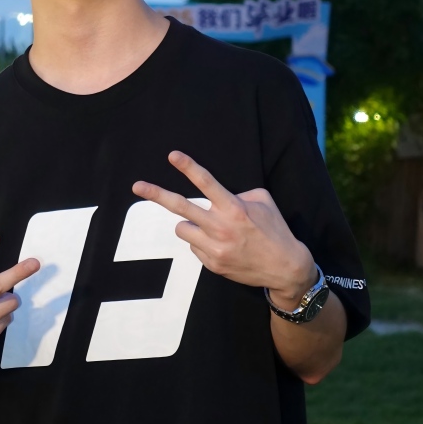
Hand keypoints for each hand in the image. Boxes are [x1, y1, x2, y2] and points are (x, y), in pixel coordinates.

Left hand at [132, 151, 316, 308]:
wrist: (285, 268)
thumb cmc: (274, 229)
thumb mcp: (263, 202)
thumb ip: (239, 193)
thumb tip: (218, 193)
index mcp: (234, 208)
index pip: (206, 183)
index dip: (188, 167)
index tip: (172, 155)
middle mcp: (220, 227)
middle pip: (180, 206)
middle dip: (156, 194)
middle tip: (137, 186)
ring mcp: (214, 248)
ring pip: (182, 228)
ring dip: (190, 225)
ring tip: (210, 228)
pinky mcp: (211, 264)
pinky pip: (193, 247)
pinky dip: (202, 243)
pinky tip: (222, 246)